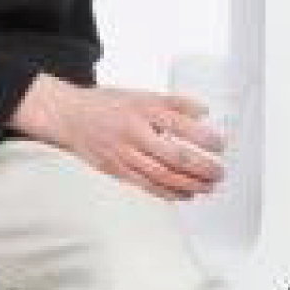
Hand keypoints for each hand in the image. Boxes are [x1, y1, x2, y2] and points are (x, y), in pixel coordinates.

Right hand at [12, 76, 226, 202]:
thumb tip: (204, 112)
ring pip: (161, 176)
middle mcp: (134, 134)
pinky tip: (185, 195)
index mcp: (142, 111)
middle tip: (219, 172)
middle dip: (201, 167)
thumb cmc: (106, 105)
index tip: (220, 144)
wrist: (69, 117)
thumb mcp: (142, 95)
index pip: (179, 125)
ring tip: (208, 186)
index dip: (203, 137)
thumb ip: (174, 103)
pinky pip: (146, 186)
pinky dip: (168, 193)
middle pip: (173, 156)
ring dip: (189, 184)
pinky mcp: (118, 171)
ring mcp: (124, 155)